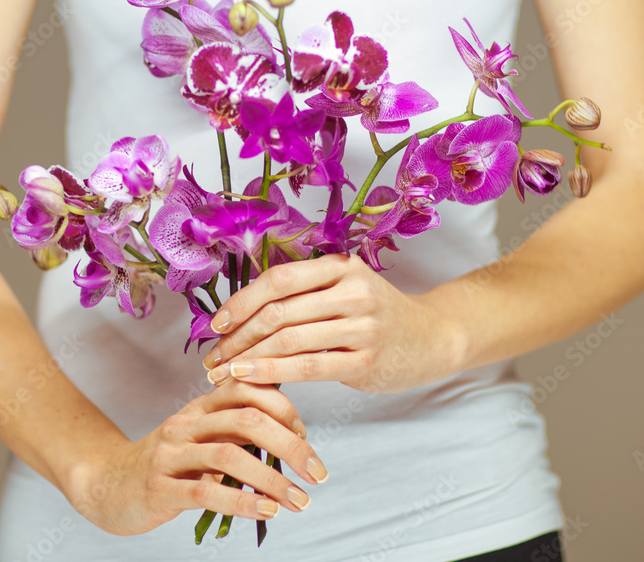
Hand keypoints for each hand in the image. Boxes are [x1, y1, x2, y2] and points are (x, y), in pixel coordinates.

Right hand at [63, 380, 325, 535]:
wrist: (106, 484)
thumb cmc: (167, 463)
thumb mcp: (202, 437)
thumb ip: (238, 429)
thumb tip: (293, 432)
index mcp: (200, 406)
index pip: (248, 388)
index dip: (284, 407)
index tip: (305, 435)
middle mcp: (186, 423)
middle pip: (247, 419)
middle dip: (291, 445)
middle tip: (318, 472)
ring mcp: (170, 454)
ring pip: (229, 455)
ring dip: (273, 479)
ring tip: (299, 501)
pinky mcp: (159, 488)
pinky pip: (206, 492)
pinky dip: (243, 501)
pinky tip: (268, 511)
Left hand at [202, 254, 459, 392]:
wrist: (432, 337)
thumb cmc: (376, 315)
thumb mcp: (345, 288)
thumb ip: (304, 292)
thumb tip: (240, 309)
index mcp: (340, 266)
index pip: (279, 279)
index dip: (241, 300)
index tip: (216, 324)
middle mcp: (352, 291)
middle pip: (279, 311)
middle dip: (238, 337)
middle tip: (211, 358)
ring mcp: (362, 325)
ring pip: (290, 339)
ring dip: (248, 358)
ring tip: (222, 373)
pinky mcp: (366, 359)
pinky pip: (309, 366)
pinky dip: (273, 372)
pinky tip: (249, 378)